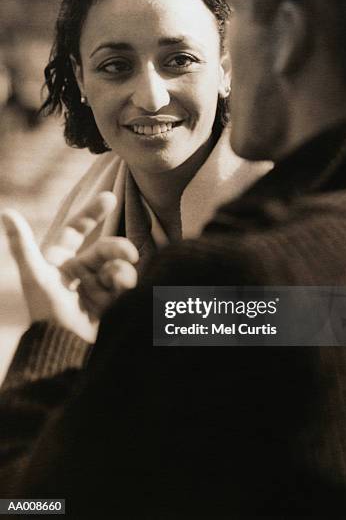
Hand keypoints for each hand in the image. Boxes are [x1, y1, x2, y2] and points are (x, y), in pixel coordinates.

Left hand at [1, 192, 137, 341]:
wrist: (64, 351)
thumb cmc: (46, 313)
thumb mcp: (35, 277)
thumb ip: (22, 245)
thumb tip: (7, 212)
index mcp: (58, 261)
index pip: (75, 230)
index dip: (91, 213)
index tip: (110, 198)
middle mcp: (77, 272)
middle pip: (103, 250)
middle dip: (117, 249)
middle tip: (130, 254)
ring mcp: (93, 288)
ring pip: (116, 267)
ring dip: (122, 271)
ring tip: (123, 281)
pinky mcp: (108, 304)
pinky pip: (122, 287)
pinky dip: (126, 284)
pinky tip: (127, 289)